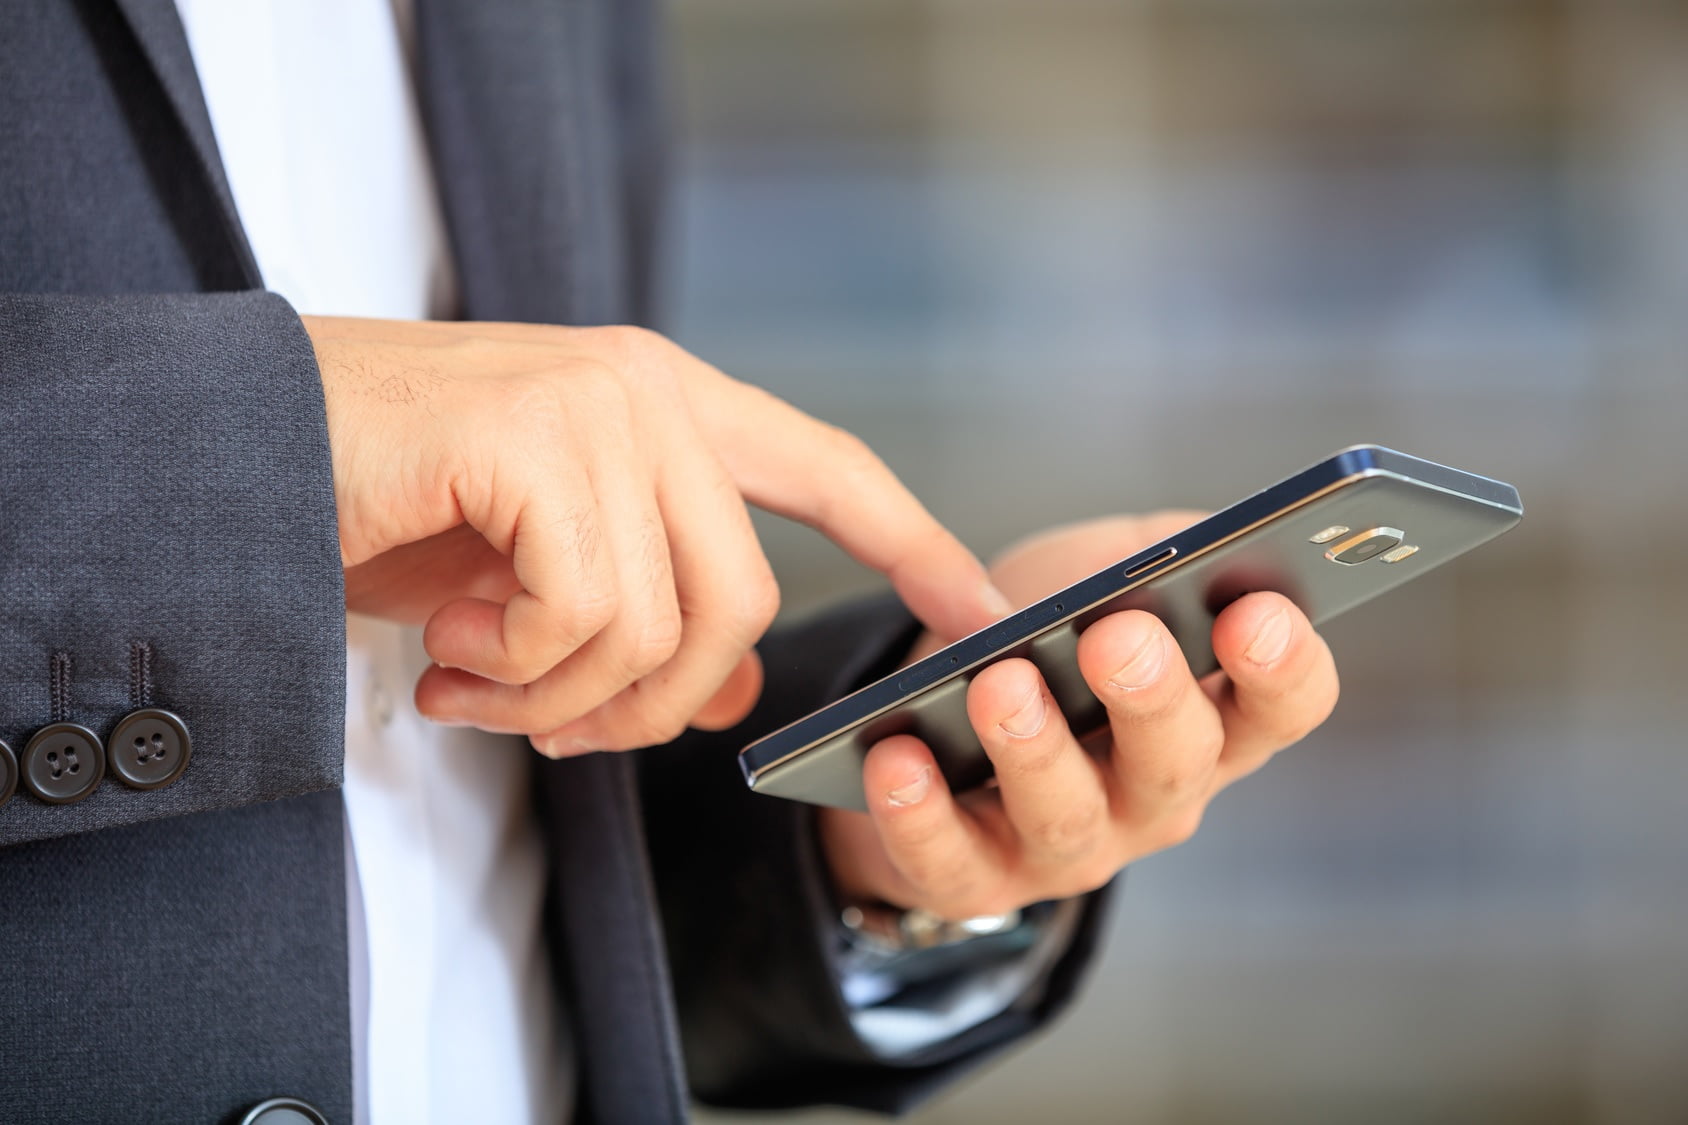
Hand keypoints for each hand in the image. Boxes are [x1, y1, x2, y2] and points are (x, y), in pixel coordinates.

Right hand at [308, 316, 1007, 753]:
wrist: (233, 455)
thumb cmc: (380, 508)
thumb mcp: (536, 579)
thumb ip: (647, 615)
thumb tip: (738, 690)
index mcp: (665, 406)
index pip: (827, 470)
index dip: (911, 542)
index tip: (977, 610)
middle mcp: (647, 391)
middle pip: (744, 602)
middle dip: (656, 704)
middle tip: (549, 726)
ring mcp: (598, 405)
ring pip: (666, 623)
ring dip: (563, 698)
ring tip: (473, 682)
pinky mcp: (537, 436)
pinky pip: (582, 614)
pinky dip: (513, 670)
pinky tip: (445, 646)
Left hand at [818, 512, 1340, 917]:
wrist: (937, 721)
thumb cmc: (1047, 639)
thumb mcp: (1107, 571)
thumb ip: (1161, 547)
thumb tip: (1198, 538)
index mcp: (1211, 717)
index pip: (1282, 706)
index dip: (1282, 667)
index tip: (1256, 613)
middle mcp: (1155, 795)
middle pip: (1177, 764)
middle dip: (1151, 701)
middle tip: (1120, 638)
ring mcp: (1069, 847)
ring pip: (1064, 816)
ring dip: (1034, 750)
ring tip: (1000, 684)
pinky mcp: (976, 880)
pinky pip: (949, 859)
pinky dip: (920, 813)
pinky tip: (897, 758)